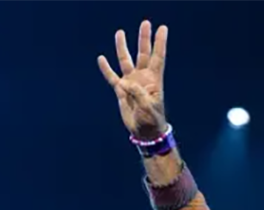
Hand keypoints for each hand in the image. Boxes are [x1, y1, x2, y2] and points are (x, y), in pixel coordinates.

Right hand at [97, 20, 168, 139]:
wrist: (144, 132)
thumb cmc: (151, 120)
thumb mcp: (148, 108)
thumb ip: (138, 94)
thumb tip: (125, 84)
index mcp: (154, 80)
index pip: (158, 57)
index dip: (159, 43)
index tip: (162, 28)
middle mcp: (142, 78)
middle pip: (143, 53)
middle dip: (144, 39)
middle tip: (146, 23)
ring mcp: (131, 83)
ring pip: (126, 61)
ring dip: (123, 47)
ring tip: (120, 32)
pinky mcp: (120, 91)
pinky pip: (112, 77)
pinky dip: (106, 68)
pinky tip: (101, 58)